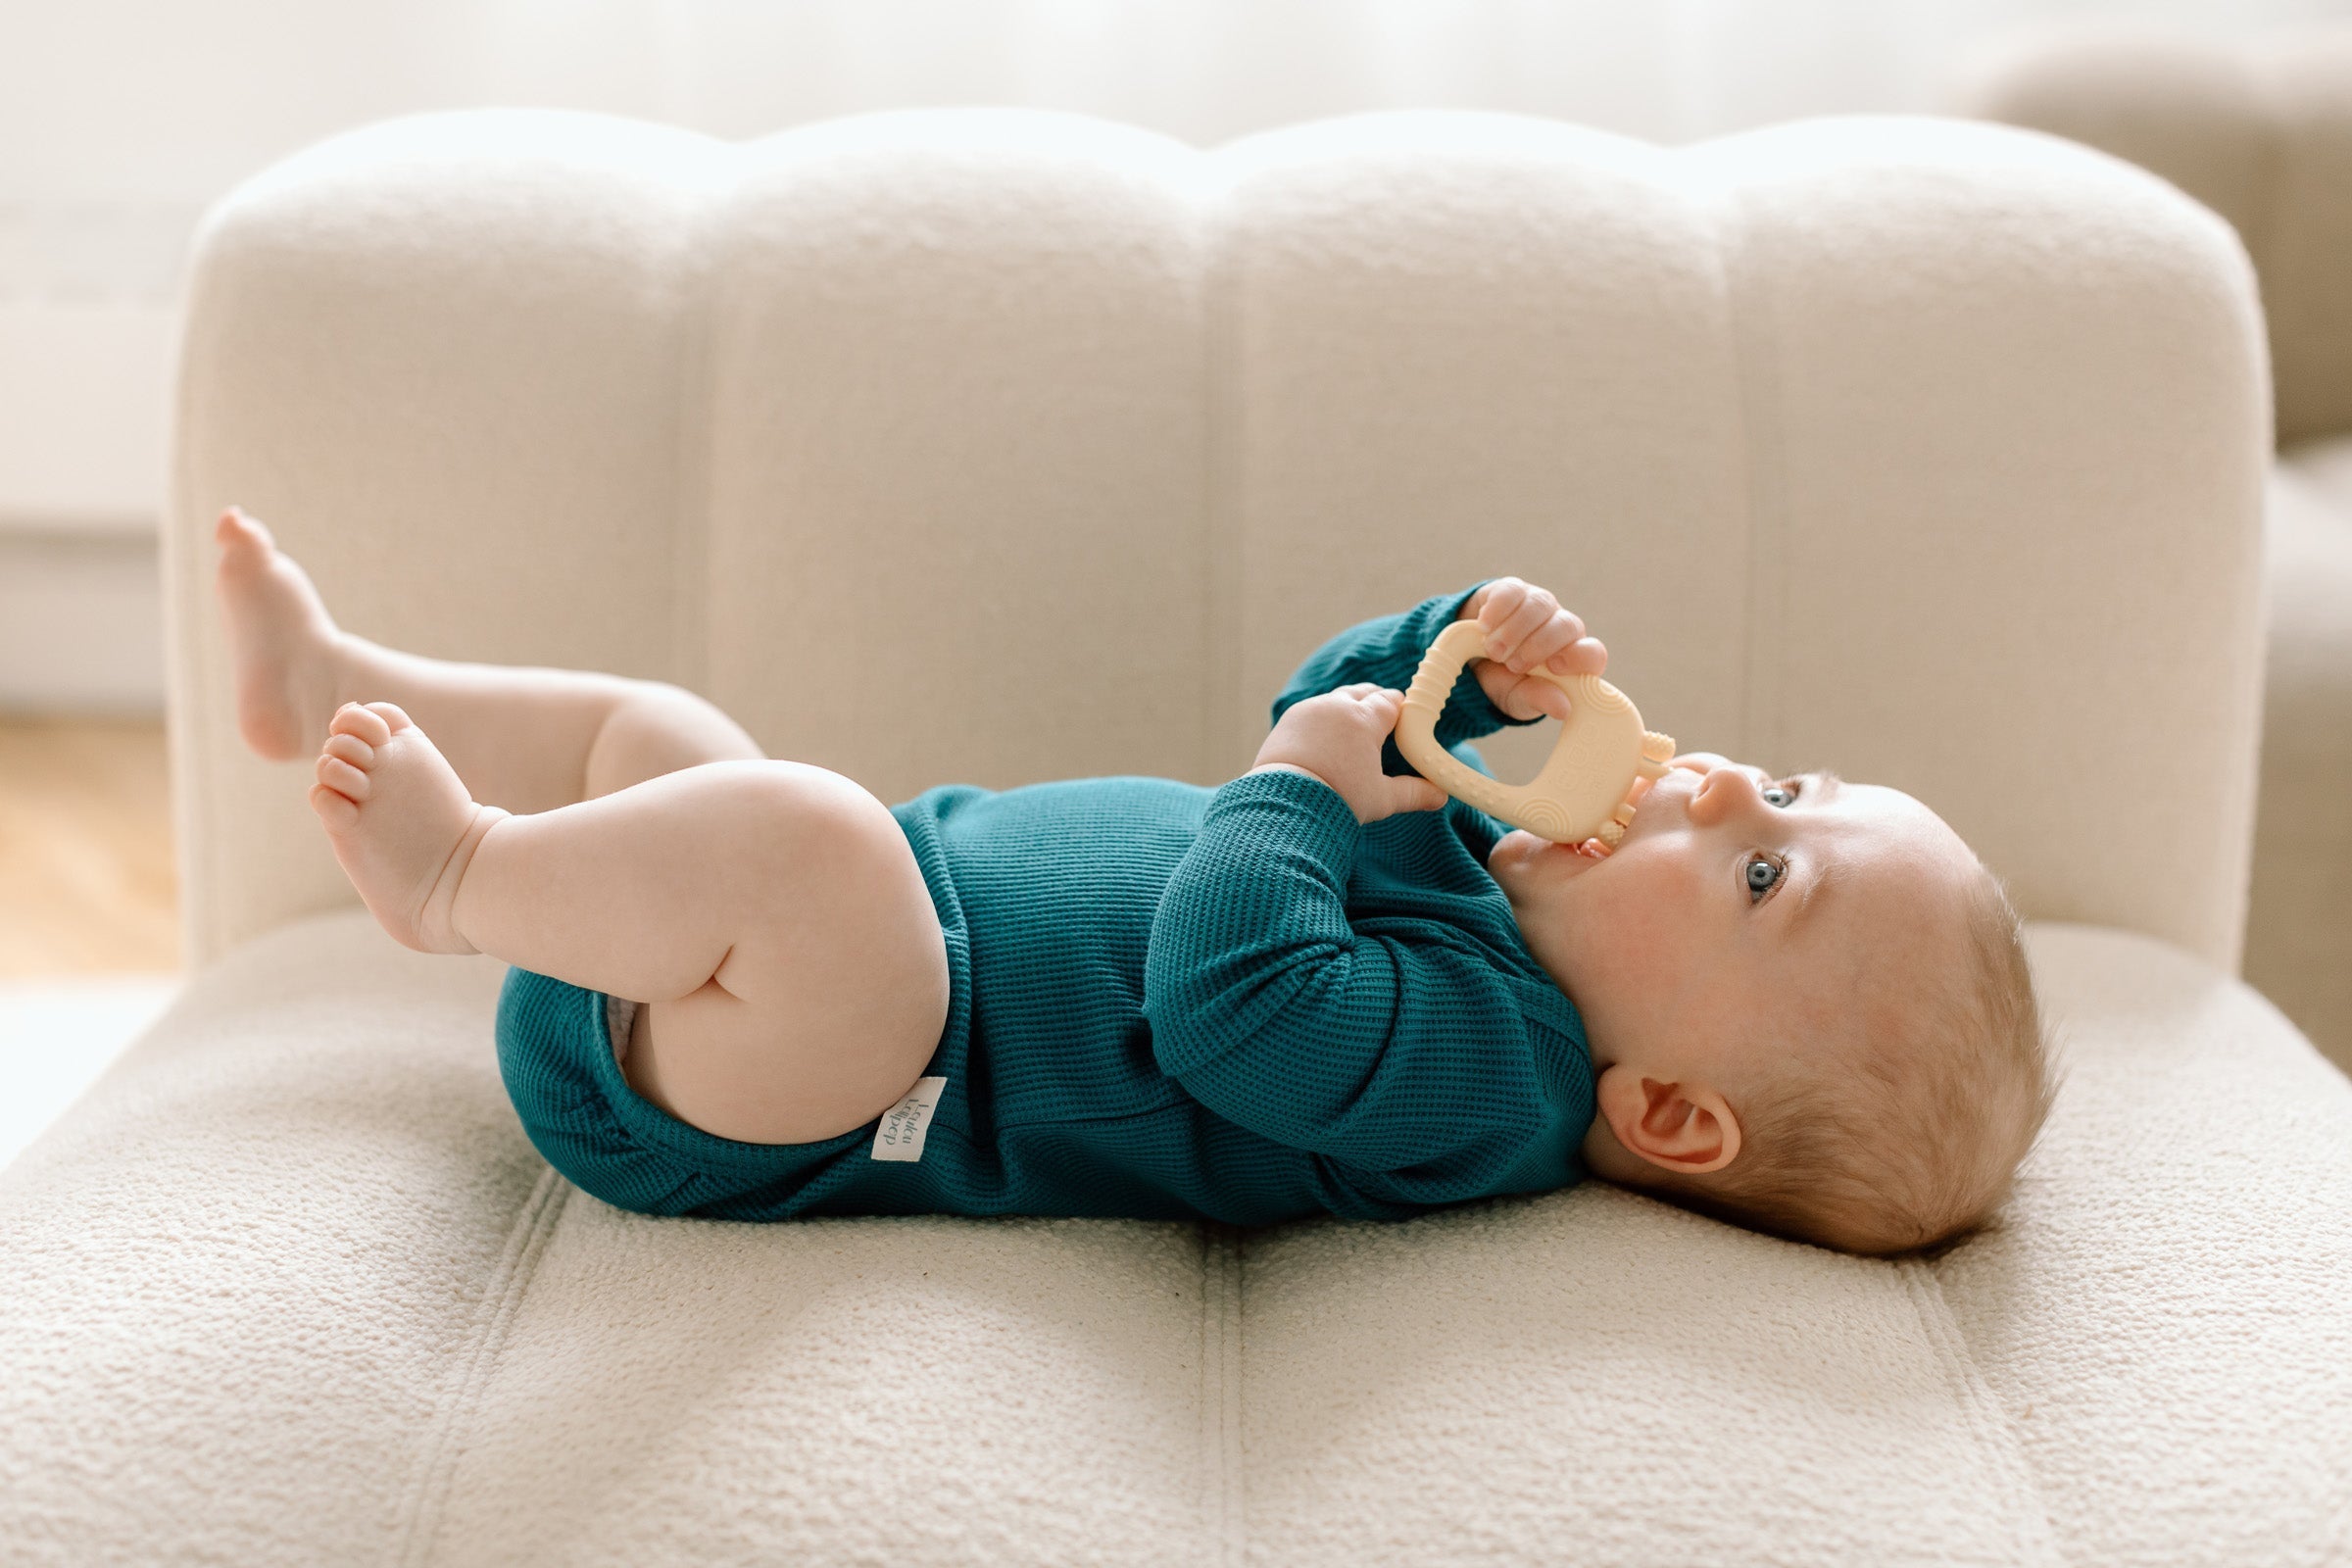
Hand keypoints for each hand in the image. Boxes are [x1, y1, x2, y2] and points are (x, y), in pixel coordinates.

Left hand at [1250, 684, 1450, 825]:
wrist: (1285, 803)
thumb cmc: (1338, 799)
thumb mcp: (1382, 798)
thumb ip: (1414, 793)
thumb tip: (1442, 796)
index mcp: (1365, 719)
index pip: (1391, 701)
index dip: (1400, 711)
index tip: (1403, 724)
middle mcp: (1337, 706)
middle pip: (1364, 692)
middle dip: (1375, 702)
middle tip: (1382, 723)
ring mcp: (1310, 709)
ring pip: (1336, 699)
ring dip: (1347, 709)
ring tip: (1353, 732)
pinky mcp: (1288, 719)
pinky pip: (1312, 710)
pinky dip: (1322, 719)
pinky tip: (1324, 740)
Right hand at [1459, 577, 1607, 722]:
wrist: (1468, 660)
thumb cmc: (1501, 681)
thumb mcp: (1516, 697)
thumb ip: (1537, 699)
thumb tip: (1563, 708)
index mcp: (1570, 658)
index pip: (1592, 653)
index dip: (1579, 657)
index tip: (1555, 667)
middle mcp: (1561, 628)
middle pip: (1566, 625)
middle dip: (1537, 645)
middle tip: (1512, 665)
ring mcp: (1539, 606)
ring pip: (1539, 605)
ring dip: (1514, 630)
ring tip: (1494, 650)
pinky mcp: (1513, 590)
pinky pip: (1512, 592)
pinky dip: (1498, 610)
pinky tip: (1485, 626)